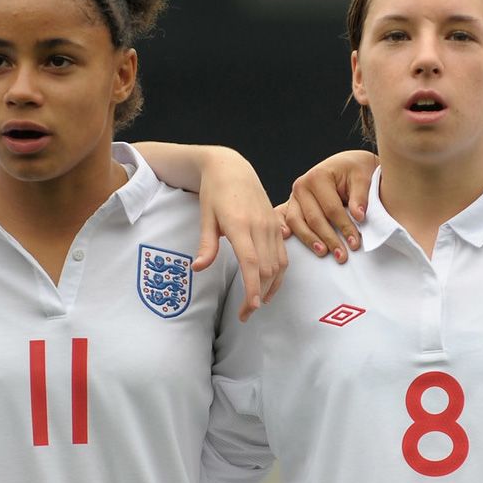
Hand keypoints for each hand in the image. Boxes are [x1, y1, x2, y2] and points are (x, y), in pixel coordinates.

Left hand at [191, 148, 288, 320]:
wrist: (232, 168)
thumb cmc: (215, 192)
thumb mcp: (206, 216)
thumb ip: (207, 244)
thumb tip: (198, 269)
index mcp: (240, 224)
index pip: (251, 262)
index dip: (252, 287)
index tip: (251, 307)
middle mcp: (260, 226)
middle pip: (267, 269)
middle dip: (258, 295)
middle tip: (245, 314)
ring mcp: (272, 226)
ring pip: (279, 265)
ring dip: (270, 288)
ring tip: (257, 304)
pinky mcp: (278, 226)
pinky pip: (284, 256)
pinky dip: (279, 276)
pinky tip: (269, 287)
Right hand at [281, 151, 378, 264]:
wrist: (346, 165)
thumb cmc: (354, 170)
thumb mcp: (362, 177)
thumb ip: (360, 196)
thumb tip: (358, 216)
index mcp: (318, 177)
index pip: (331, 209)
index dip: (344, 227)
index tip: (355, 242)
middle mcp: (302, 186)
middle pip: (314, 219)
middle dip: (329, 239)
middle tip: (342, 255)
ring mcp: (294, 197)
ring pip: (297, 222)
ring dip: (310, 240)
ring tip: (323, 252)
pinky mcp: (292, 205)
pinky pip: (283, 218)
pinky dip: (282, 227)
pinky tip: (286, 237)